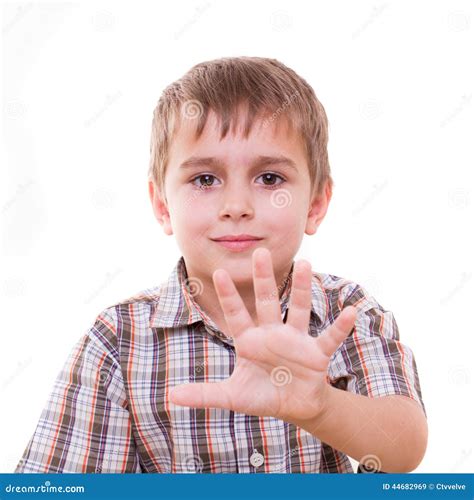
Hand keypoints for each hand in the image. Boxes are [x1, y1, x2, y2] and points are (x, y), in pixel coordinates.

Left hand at [170, 247, 356, 424]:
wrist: (294, 407)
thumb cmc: (261, 395)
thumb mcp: (232, 396)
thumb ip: (204, 394)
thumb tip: (171, 396)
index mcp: (249, 340)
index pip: (236, 313)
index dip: (228, 295)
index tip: (217, 272)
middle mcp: (272, 333)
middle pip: (268, 300)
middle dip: (263, 278)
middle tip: (259, 251)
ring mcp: (295, 340)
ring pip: (299, 309)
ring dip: (303, 288)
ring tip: (306, 264)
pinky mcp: (316, 352)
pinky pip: (329, 336)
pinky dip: (340, 326)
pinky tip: (350, 312)